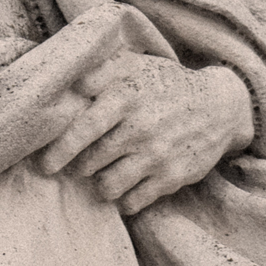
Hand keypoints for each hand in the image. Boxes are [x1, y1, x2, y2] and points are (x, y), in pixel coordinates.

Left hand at [36, 54, 253, 215]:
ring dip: (101, 184)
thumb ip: (99, 69)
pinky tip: (126, 187)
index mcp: (126, 96)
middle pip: (91, 162)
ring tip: (103, 175)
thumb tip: (68, 80)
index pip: (83, 128)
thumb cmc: (166, 83)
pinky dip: (124, 199)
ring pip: (109, 186)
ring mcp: (158, 155)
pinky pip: (134, 201)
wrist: (219, 106)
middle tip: (79, 165)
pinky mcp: (173, 177)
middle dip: (80, 167)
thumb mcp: (135, 64)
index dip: (60, 149)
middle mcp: (141, 127)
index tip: (46, 164)